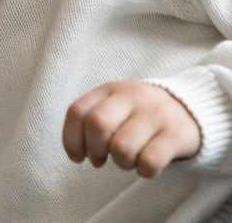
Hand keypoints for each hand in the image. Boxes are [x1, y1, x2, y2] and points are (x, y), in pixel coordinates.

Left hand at [63, 80, 200, 177]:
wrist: (189, 109)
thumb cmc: (140, 114)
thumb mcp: (115, 108)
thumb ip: (95, 126)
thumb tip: (87, 157)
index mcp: (109, 89)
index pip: (77, 112)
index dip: (71, 139)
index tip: (78, 157)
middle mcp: (130, 96)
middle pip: (97, 124)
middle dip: (95, 148)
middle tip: (103, 157)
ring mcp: (155, 113)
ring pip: (122, 147)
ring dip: (121, 162)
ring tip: (129, 159)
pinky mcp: (176, 134)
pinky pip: (150, 161)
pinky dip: (144, 171)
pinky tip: (147, 166)